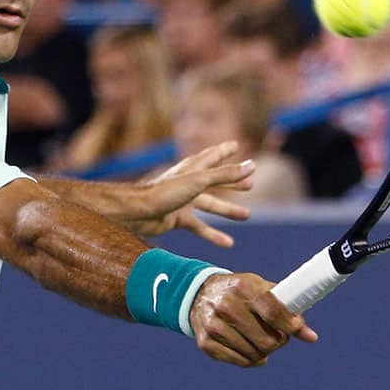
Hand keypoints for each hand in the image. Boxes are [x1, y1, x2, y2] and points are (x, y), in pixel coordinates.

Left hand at [124, 141, 254, 246]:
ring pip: (209, 205)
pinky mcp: (177, 218)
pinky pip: (199, 226)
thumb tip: (252, 165)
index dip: (225, 150)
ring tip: (246, 215)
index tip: (236, 145)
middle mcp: (188, 182)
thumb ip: (226, 174)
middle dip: (231, 183)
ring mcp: (182, 201)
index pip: (212, 155)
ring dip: (227, 210)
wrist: (137, 213)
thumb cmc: (166, 192)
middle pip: (214, 181)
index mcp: (192, 168)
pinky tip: (227, 243)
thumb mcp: (200, 181)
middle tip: (250, 185)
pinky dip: (213, 234)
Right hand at [189, 273, 317, 366]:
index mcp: (244, 287)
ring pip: (255, 354)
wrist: (199, 293)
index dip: (291, 326)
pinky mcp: (206, 343)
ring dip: (264, 351)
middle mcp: (227, 305)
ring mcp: (215, 325)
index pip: (274, 312)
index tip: (297, 330)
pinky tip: (249, 348)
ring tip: (261, 339)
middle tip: (278, 335)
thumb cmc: (239, 292)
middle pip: (267, 340)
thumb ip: (286, 308)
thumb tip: (310, 336)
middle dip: (279, 341)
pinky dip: (251, 359)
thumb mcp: (260, 289)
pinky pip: (241, 362)